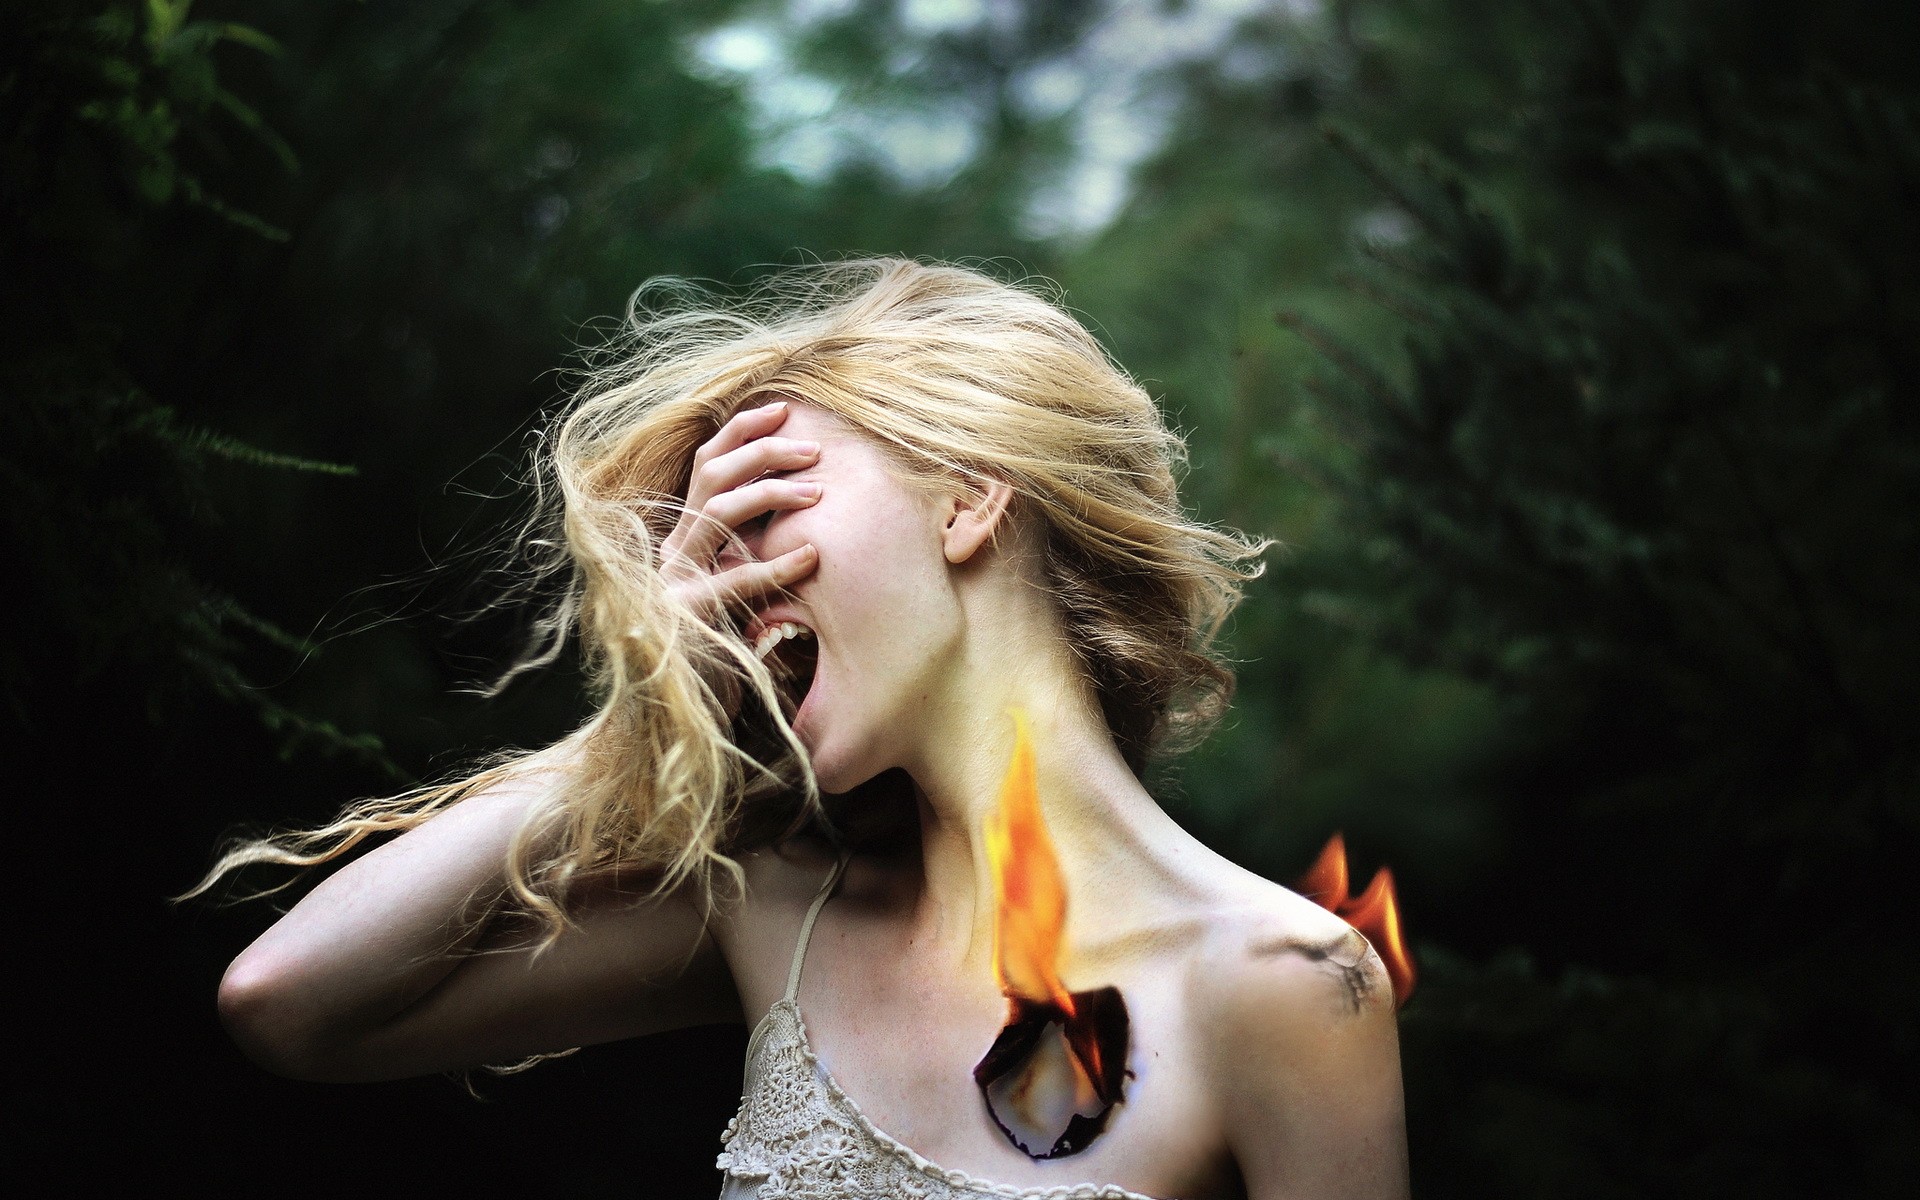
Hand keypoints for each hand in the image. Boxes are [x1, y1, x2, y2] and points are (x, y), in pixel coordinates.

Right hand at [658, 400, 820, 711]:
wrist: (676, 723)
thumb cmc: (721, 659)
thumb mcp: (739, 597)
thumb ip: (751, 557)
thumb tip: (805, 516)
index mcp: (684, 539)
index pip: (706, 465)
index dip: (741, 431)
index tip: (784, 410)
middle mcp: (673, 551)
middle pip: (710, 474)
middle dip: (763, 451)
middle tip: (814, 447)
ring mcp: (675, 581)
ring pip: (717, 512)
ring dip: (772, 493)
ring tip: (819, 492)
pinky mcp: (686, 617)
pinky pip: (735, 579)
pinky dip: (778, 565)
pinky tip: (812, 556)